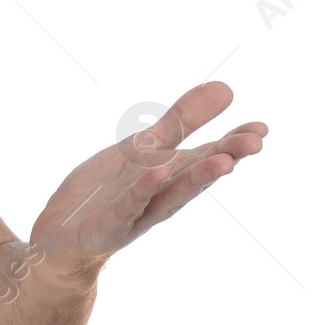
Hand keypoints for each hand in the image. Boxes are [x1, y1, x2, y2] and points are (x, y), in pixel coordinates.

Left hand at [28, 80, 267, 278]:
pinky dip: (143, 191)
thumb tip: (226, 88)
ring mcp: (136, 213)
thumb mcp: (142, 148)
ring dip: (197, 178)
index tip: (262, 128)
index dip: (233, 143)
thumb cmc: (108, 191)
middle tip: (256, 143)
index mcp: (170, 175)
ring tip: (224, 161)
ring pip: (171, 194)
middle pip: (196, 174)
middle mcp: (160, 196)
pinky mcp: (108, 227)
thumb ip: (180, 121)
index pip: (206, 156)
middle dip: (226, 157)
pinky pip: (128, 206)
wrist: (61, 235)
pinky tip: (158, 173)